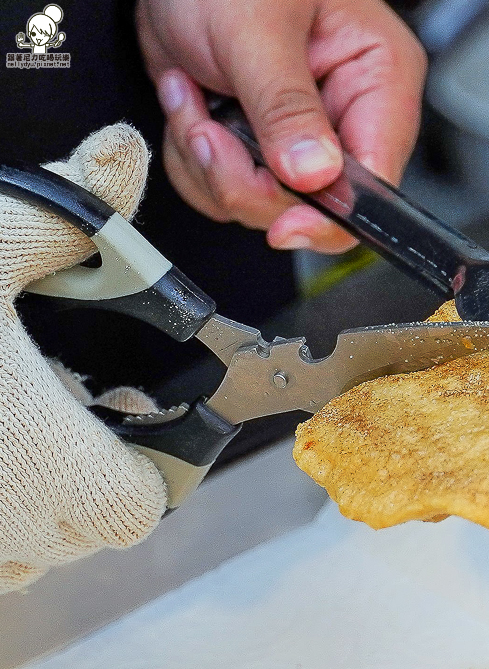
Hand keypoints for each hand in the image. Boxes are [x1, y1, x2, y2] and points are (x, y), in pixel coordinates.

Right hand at [0, 125, 166, 592]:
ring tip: (22, 446)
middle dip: (95, 486)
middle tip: (80, 429)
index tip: (143, 440)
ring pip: (24, 560)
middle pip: (83, 534)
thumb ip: (70, 210)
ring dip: (39, 516)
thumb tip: (122, 151)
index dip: (149, 475)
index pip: (133, 507)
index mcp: (27, 447)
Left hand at [136, 0, 427, 253]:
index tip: (283, 222)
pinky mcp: (259, 143)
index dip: (330, 214)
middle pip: (313, 205)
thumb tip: (314, 176)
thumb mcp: (256, 30)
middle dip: (245, 177)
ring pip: (262, 203)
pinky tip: (191, 102)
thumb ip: (286, 106)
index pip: (376, 181)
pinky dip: (194, 157)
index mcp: (378, 77)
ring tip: (195, 97)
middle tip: (211, 127)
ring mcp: (300, 134)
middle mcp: (346, 114)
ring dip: (210, 162)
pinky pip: (227, 189)